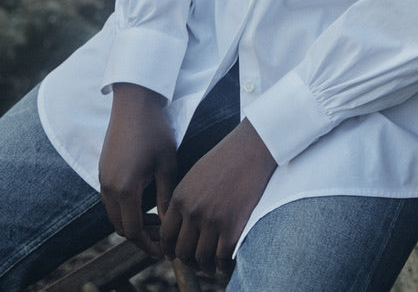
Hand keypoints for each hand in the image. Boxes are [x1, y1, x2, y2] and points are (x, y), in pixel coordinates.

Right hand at [98, 83, 179, 258]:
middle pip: (121, 227)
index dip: (148, 245)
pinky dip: (124, 209)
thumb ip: (166, 196)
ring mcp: (102, 178)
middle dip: (141, 238)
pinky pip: (110, 200)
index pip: (132, 231)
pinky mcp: (102, 170)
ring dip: (131, 223)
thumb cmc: (154, 129)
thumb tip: (168, 223)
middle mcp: (109, 187)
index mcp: (125, 188)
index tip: (164, 250)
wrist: (133, 101)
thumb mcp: (167, 163)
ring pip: (114, 215)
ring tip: (155, 222)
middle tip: (163, 238)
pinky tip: (143, 204)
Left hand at [160, 118, 277, 275]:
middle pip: (182, 251)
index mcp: (180, 197)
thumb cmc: (224, 159)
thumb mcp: (195, 176)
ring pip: (201, 259)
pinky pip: (222, 259)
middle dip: (187, 261)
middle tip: (195, 263)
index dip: (169, 249)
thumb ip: (184, 200)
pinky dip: (222, 267)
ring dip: (205, 267)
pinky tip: (224, 265)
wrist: (251, 149)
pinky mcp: (232, 227)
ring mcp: (212, 220)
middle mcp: (193, 211)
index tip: (174, 255)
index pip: (166, 235)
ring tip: (210, 267)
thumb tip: (177, 227)